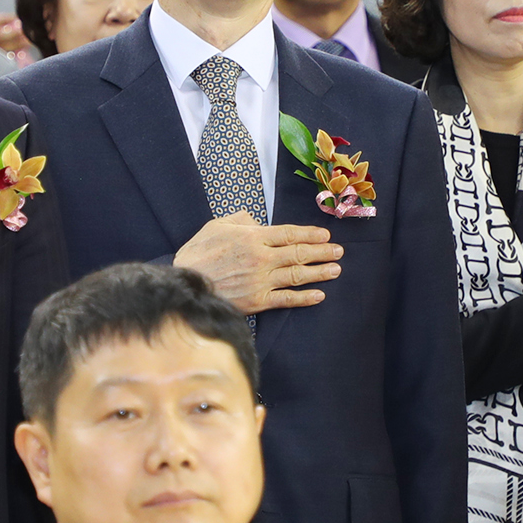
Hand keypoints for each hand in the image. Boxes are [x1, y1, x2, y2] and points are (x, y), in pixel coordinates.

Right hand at [173, 213, 342, 315]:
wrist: (184, 286)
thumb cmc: (197, 254)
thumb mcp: (215, 226)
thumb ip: (240, 220)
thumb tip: (257, 222)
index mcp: (253, 237)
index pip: (289, 234)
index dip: (310, 234)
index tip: (325, 235)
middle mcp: (262, 258)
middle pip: (299, 253)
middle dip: (322, 251)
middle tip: (338, 251)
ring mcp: (261, 281)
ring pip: (298, 275)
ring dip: (319, 272)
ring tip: (336, 270)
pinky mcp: (257, 302)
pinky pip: (286, 299)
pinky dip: (304, 298)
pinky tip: (319, 295)